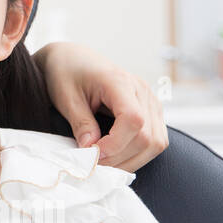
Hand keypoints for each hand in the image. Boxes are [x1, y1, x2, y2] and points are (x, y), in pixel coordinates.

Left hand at [36, 42, 167, 172]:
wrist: (71, 58)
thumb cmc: (66, 73)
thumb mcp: (66, 97)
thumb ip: (80, 123)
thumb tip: (91, 150)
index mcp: (120, 82)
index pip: (134, 120)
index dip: (115, 145)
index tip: (92, 154)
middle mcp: (142, 91)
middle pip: (148, 137)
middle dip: (121, 158)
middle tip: (94, 165)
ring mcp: (150, 101)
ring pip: (156, 143)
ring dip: (131, 160)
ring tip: (104, 164)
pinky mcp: (150, 111)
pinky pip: (154, 140)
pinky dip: (136, 154)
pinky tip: (115, 157)